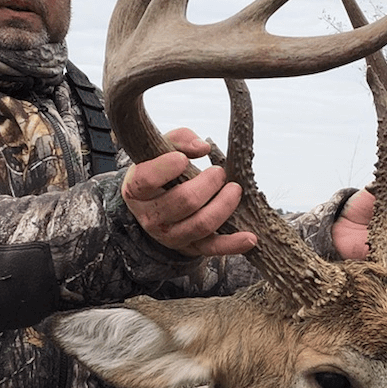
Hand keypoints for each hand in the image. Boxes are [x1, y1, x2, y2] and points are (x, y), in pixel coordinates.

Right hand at [121, 128, 258, 256]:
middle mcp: (150, 217)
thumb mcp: (162, 149)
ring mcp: (170, 235)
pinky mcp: (191, 247)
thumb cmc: (162, 169)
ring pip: (201, 225)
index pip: (146, 180)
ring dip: (223, 206)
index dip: (165, 168)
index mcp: (136, 190)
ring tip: (234, 189)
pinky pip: (213, 248)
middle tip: (219, 172)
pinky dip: (233, 245)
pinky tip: (250, 237)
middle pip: (183, 201)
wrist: (157, 204)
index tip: (182, 159)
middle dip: (208, 184)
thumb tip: (203, 147)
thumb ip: (180, 139)